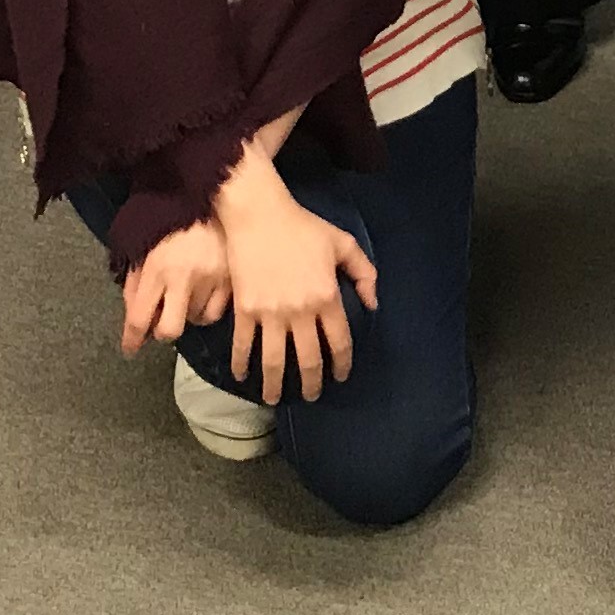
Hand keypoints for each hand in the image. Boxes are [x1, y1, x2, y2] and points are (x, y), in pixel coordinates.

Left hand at [117, 218, 233, 358]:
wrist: (212, 191)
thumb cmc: (172, 218)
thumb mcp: (143, 246)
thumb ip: (134, 283)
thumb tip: (132, 318)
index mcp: (158, 267)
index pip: (139, 317)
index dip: (132, 340)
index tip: (130, 348)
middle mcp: (185, 277)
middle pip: (169, 330)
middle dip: (162, 331)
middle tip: (161, 320)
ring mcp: (213, 278)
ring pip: (195, 321)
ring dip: (186, 314)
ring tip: (186, 294)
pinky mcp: (233, 277)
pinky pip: (217, 312)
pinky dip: (207, 309)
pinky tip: (203, 293)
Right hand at [213, 177, 381, 399]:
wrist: (260, 216)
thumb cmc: (303, 227)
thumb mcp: (342, 243)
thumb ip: (364, 272)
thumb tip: (372, 304)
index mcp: (327, 297)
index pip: (339, 342)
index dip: (342, 364)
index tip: (341, 376)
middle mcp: (300, 311)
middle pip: (309, 359)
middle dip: (312, 384)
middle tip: (312, 396)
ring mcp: (270, 313)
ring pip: (274, 362)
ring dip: (275, 385)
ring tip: (274, 398)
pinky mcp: (245, 310)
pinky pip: (243, 345)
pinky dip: (241, 364)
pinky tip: (241, 375)